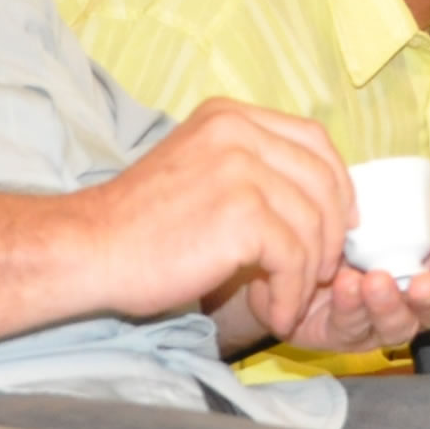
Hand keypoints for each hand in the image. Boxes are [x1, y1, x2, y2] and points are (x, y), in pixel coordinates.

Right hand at [72, 96, 359, 334]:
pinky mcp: (242, 213)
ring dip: (308, 273)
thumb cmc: (139, 226)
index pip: (313, 138)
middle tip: (317, 273)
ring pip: (314, 224)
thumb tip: (324, 197)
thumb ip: (252, 168)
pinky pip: (294, 259)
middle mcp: (237, 131)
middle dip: (331, 232)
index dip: (338, 183)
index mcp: (228, 115)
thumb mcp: (199, 170)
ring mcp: (241, 168)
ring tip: (284, 299)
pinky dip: (290, 293)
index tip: (341, 222)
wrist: (88, 250)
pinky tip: (272, 312)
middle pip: (323, 179)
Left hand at [261, 186, 429, 355]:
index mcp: (429, 264)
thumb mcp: (384, 204)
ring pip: (396, 327)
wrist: (286, 238)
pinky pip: (351, 328)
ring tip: (373, 281)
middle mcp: (410, 299)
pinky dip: (350, 306)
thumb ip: (428, 205)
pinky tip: (343, 284)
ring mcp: (378, 322)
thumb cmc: (345, 224)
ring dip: (388, 305)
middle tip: (420, 283)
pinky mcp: (341, 336)